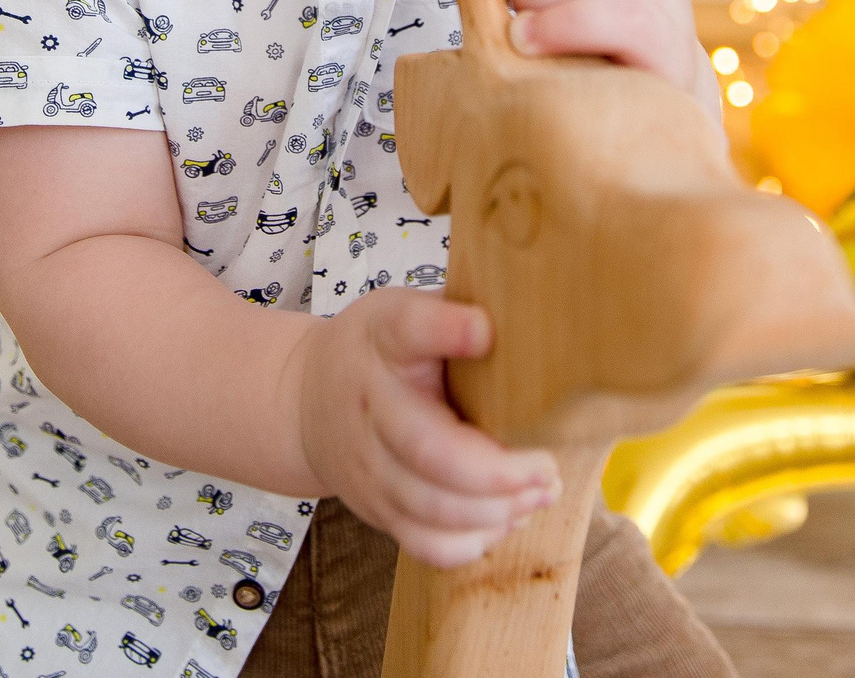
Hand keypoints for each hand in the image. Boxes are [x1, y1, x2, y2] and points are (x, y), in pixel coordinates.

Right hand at [290, 289, 560, 566]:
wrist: (308, 400)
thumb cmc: (381, 351)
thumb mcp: (406, 311)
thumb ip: (456, 316)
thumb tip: (542, 317)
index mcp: (385, 337)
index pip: (408, 329)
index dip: (446, 329)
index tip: (485, 330)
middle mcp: (371, 403)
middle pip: (428, 450)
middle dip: (497, 471)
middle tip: (546, 466)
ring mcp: (368, 464)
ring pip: (431, 508)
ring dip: (497, 510)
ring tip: (542, 491)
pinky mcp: (375, 508)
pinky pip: (425, 543)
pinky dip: (473, 541)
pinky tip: (505, 518)